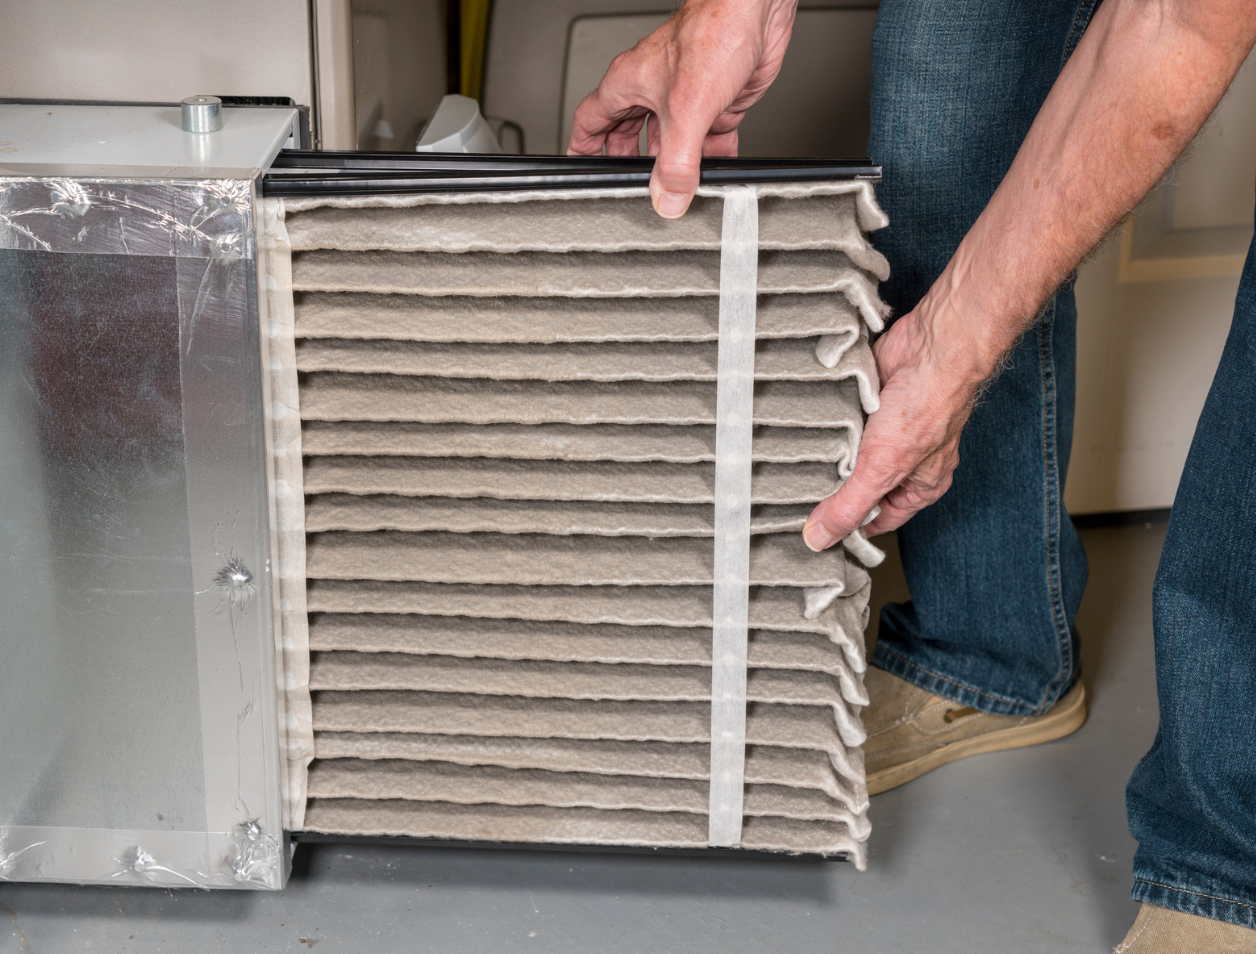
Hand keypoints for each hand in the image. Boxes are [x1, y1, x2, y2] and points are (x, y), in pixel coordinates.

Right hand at [567, 0, 797, 217]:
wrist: (755, 12)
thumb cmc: (713, 32)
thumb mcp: (686, 109)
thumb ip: (675, 161)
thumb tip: (668, 198)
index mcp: (629, 84)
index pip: (591, 122)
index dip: (583, 149)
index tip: (582, 172)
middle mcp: (654, 90)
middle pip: (630, 136)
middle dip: (631, 165)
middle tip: (632, 190)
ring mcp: (686, 98)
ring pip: (671, 142)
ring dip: (675, 168)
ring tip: (677, 191)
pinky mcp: (716, 103)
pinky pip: (707, 141)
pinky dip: (710, 160)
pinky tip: (715, 174)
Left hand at [802, 292, 996, 549]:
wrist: (931, 347)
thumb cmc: (926, 406)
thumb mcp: (883, 468)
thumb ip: (850, 506)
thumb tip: (820, 538)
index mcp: (917, 486)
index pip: (876, 520)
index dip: (846, 527)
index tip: (811, 533)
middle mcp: (903, 461)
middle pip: (857, 487)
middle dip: (831, 489)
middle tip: (795, 495)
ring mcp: (884, 432)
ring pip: (845, 454)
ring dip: (827, 454)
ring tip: (798, 459)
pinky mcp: (867, 404)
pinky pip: (839, 423)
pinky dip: (826, 424)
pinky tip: (808, 428)